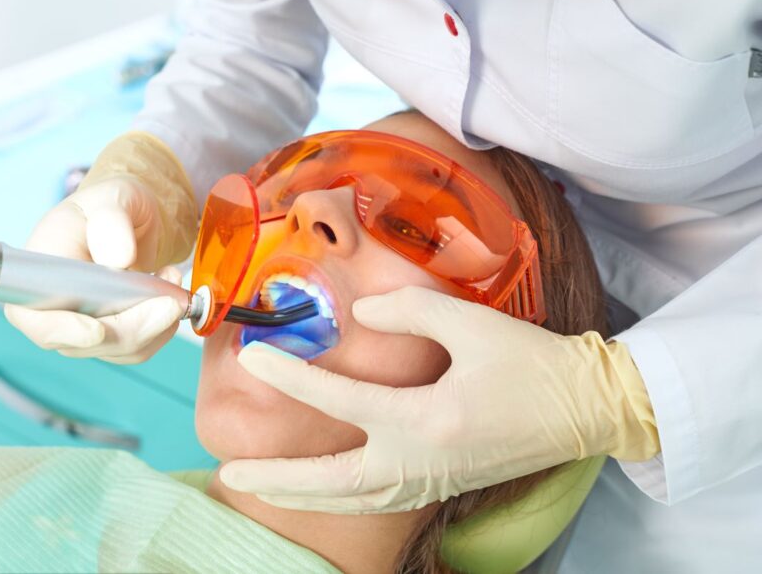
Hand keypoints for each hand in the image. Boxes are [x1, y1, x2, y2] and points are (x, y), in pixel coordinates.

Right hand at [4, 176, 183, 363]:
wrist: (133, 219)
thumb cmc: (114, 205)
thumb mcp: (114, 198)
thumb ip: (112, 221)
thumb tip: (119, 259)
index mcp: (41, 269)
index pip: (33, 315)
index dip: (61, 330)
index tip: (97, 331)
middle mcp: (52, 304)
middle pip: (81, 342)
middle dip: (132, 328)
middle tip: (172, 302)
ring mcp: (79, 324)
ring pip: (114, 350)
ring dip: (154, 325)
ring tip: (171, 279)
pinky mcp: (108, 334)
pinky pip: (135, 348)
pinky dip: (161, 328)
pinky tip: (168, 294)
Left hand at [219, 286, 657, 512]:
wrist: (589, 408)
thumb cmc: (534, 364)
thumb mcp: (474, 325)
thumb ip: (409, 314)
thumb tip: (358, 317)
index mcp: (428, 421)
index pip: (342, 401)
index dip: (293, 377)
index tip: (253, 358)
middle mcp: (422, 462)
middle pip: (332, 483)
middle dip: (278, 481)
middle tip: (230, 474)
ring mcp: (431, 481)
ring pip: (351, 502)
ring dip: (301, 497)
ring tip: (257, 489)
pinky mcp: (441, 485)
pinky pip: (375, 503)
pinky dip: (336, 501)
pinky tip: (319, 490)